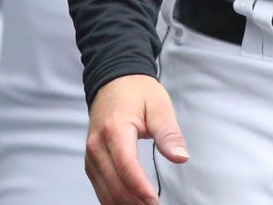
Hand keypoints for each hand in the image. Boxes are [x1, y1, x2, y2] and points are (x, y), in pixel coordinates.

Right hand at [86, 75, 188, 204]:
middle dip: (134, 201)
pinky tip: (129, 203)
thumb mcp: (159, 105)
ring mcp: (91, 154)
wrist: (114, 80)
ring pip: (104, 190)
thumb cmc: (138, 91)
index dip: (140, 188)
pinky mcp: (91, 160)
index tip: (155, 201)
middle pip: (114, 184)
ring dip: (123, 204)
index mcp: (114, 129)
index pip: (126, 166)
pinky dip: (113, 199)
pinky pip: (100, 186)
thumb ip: (169, 133)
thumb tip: (181, 157)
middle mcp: (97, 145)